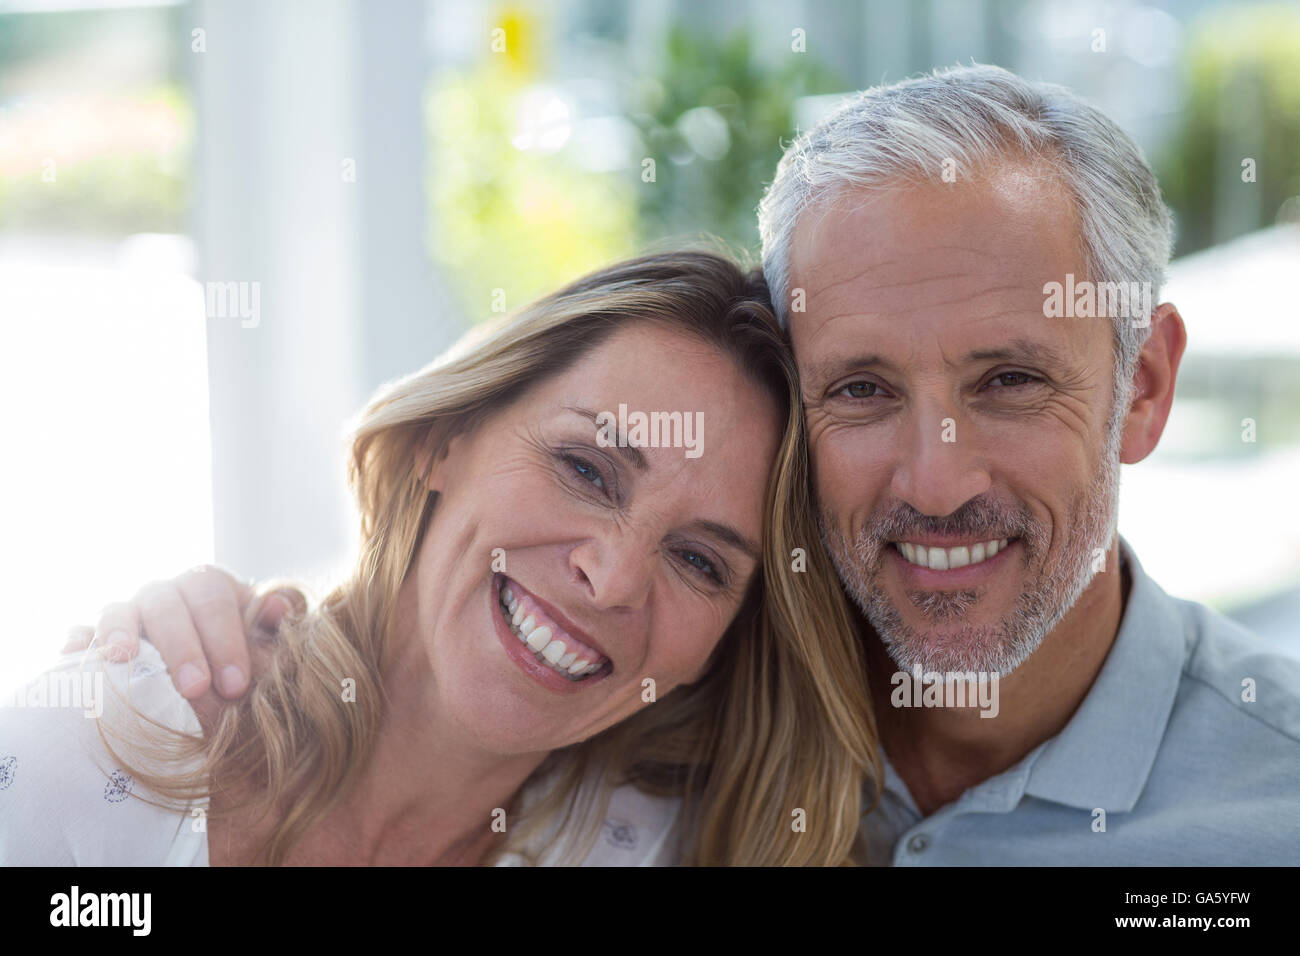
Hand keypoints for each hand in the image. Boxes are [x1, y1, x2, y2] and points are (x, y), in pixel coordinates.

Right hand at [62, 566, 304, 723]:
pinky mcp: (99, 636)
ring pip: (118, 610)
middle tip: (195, 689)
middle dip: (181, 647)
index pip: (214, 599)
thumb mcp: (265, 638)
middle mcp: (167, 592)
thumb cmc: (242, 652)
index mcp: (209, 585)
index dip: (225, 639)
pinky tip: (71, 656)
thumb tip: (278, 608)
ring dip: (118, 631)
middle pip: (167, 605)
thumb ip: (273, 624)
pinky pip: (81, 633)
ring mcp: (130, 612)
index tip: (236, 684)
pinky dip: (76, 642)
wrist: (211, 667)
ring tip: (122, 658)